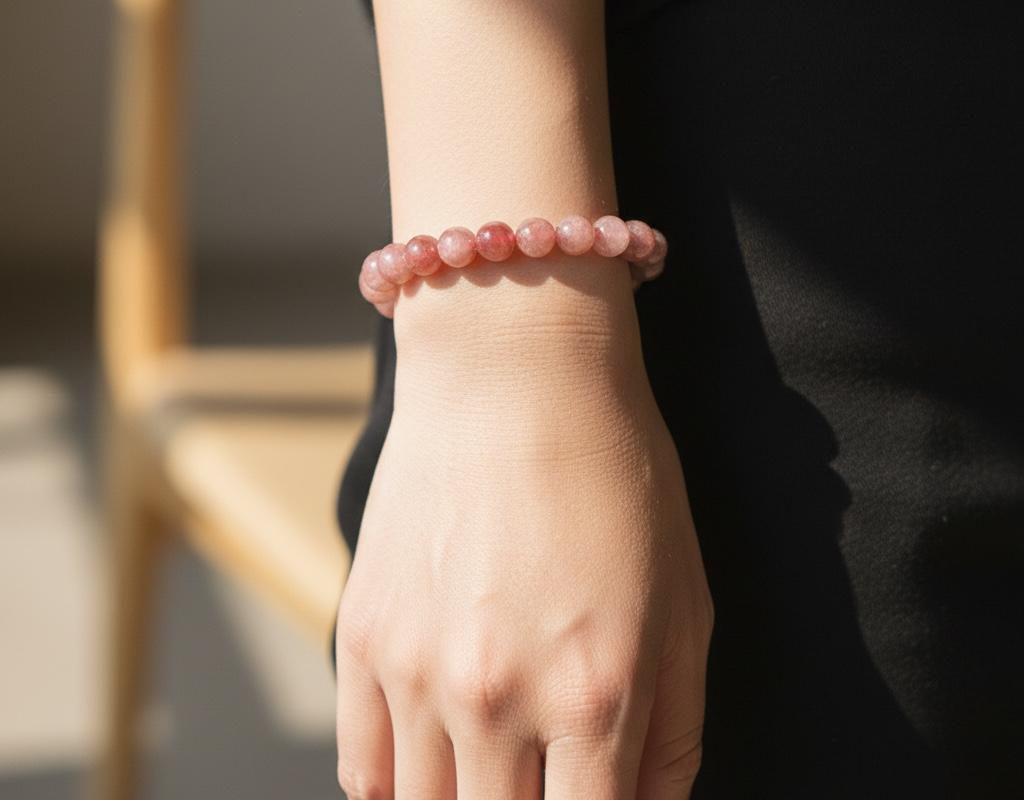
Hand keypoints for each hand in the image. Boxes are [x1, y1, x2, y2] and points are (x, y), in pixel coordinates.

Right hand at [335, 272, 712, 799]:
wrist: (510, 370)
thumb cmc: (611, 466)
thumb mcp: (684, 596)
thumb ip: (674, 731)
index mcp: (596, 693)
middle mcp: (498, 698)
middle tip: (547, 779)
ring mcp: (416, 670)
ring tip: (497, 771)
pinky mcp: (362, 634)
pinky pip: (361, 769)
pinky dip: (396, 790)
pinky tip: (434, 760)